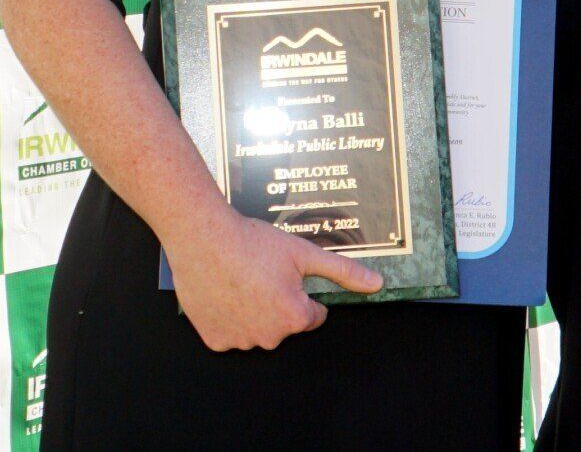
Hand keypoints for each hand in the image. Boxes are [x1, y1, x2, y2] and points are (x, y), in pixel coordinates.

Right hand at [163, 203, 382, 350]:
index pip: (313, 315)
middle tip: (262, 274)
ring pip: (257, 329)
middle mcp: (269, 337)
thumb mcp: (304, 253)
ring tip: (241, 279)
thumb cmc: (253, 243)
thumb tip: (376, 284)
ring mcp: (240, 341)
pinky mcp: (215, 340)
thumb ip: (343, 272)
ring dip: (253, 311)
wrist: (204, 238)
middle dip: (278, 303)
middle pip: (284, 324)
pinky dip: (229, 317)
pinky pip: (230, 333)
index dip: (302, 292)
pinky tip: (224, 292)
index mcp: (295, 317)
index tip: (284, 275)